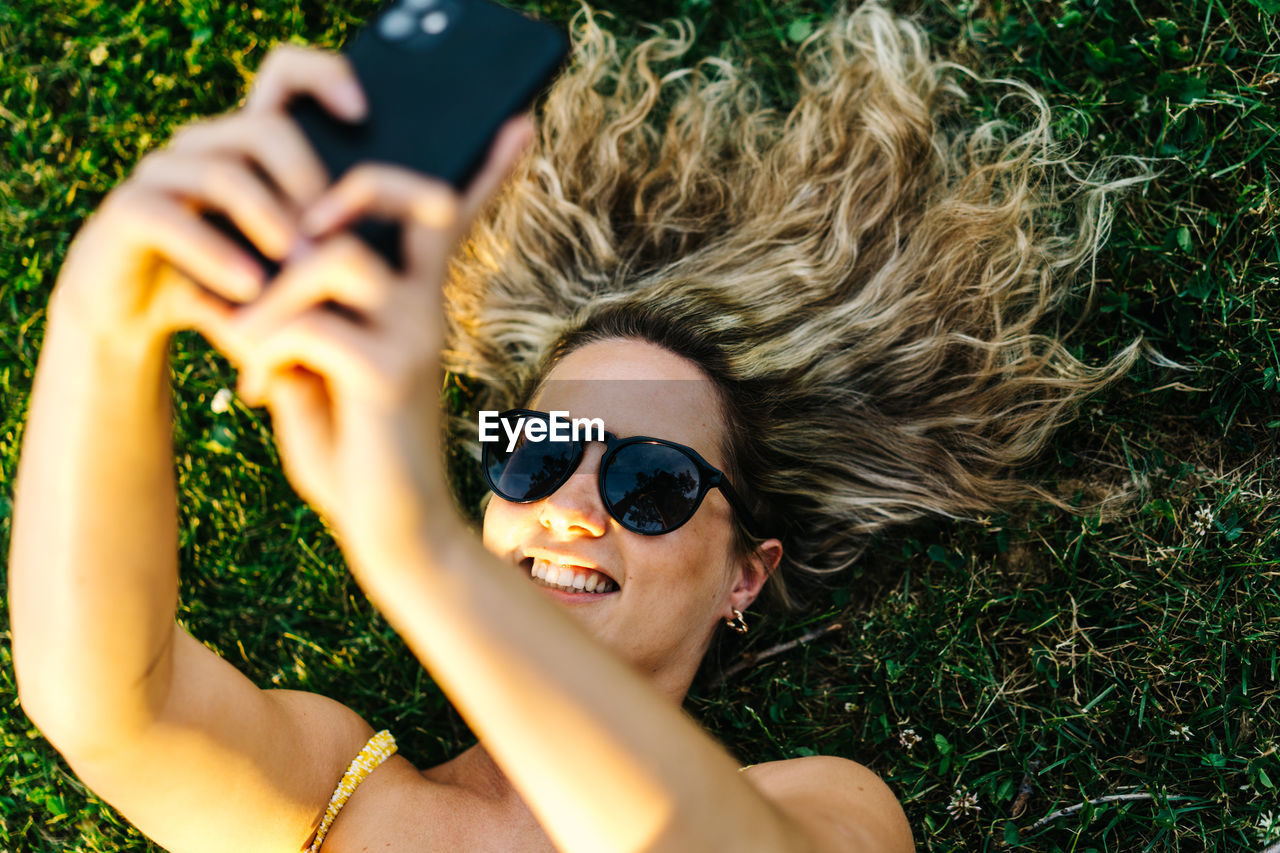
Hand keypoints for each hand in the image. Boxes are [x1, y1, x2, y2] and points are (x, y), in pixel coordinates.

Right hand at [47, 44, 366, 346]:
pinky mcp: (127, 210)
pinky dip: (216, 254)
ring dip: (272, 221)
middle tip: (340, 237)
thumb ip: (327, 239)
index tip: (362, 114)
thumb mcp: (287, 265)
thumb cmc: (230, 287)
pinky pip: (171, 217)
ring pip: (223, 173)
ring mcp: (162, 173)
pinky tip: (252, 288)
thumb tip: (397, 227)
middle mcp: (204, 146)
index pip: (283, 78)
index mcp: (246, 147)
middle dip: (309, 183)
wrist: (139, 319)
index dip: (322, 77)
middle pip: (265, 130)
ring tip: (306, 266)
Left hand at [200, 115, 535, 557]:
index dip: (482, 170)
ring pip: (336, 258)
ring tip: (244, 344)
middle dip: (344, 190)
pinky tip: (256, 392)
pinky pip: (307, 323)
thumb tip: (243, 279)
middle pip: (406, 199)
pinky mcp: (388, 374)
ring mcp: (415, 337)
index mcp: (417, 302)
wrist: (393, 535)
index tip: (518, 128)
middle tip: (303, 229)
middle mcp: (427, 308)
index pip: (451, 217)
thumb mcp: (317, 376)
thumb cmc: (355, 457)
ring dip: (270, 295)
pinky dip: (262, 348)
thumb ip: (296, 322)